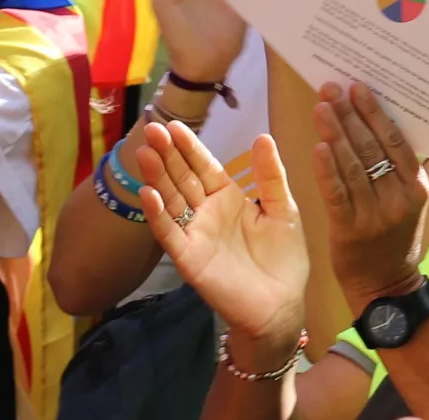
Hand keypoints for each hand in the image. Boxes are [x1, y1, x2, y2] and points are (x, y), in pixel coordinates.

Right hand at [140, 124, 309, 356]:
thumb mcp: (283, 210)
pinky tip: (148, 194)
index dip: (188, 146)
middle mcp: (206, 212)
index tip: (172, 123)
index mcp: (228, 197)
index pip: (203, 165)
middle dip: (167, 154)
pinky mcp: (189, 258)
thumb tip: (263, 136)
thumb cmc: (284, 258)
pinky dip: (157, 215)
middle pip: (182, 178)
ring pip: (171, 200)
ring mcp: (195, 234)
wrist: (281, 304)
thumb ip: (270, 176)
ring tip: (144, 153)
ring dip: (157, 177)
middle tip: (151, 129)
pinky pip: (170, 233)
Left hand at [313, 80, 428, 309]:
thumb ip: (399, 170)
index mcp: (417, 187)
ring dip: (335, 133)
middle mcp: (398, 198)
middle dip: (350, 115)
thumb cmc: (395, 237)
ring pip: (353, 166)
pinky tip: (318, 147)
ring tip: (321, 107)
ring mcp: (374, 214)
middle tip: (332, 89)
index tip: (357, 88)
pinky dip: (327, 169)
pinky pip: (337, 193)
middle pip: (372, 148)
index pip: (395, 142)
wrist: (385, 285)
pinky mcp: (350, 229)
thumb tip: (379, 123)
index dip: (375, 113)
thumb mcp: (409, 201)